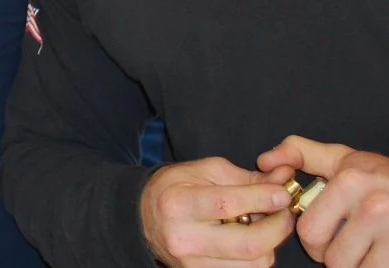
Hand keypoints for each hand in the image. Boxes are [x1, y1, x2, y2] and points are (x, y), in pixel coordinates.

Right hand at [141, 157, 294, 266]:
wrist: (143, 217)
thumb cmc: (175, 188)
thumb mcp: (204, 171)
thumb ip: (245, 177)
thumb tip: (283, 178)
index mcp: (178, 203)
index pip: (228, 204)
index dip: (262, 198)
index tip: (283, 193)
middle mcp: (184, 238)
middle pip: (247, 244)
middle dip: (277, 228)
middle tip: (285, 213)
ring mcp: (192, 264)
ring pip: (252, 264)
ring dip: (269, 245)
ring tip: (264, 226)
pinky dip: (256, 258)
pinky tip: (250, 241)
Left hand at [259, 136, 388, 265]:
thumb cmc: (382, 177)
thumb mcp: (343, 158)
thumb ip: (300, 153)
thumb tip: (264, 161)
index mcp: (350, 182)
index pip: (310, 231)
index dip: (313, 240)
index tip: (325, 234)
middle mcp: (374, 206)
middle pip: (332, 258)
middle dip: (334, 256)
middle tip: (346, 245)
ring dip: (356, 266)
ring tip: (363, 249)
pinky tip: (378, 255)